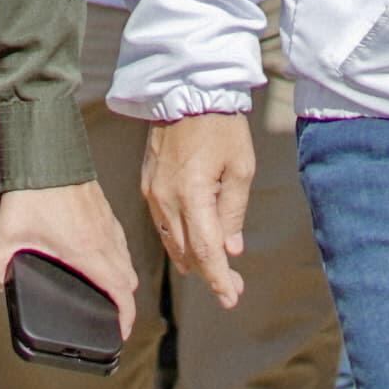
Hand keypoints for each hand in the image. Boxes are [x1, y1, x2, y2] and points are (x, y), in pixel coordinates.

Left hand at [0, 179, 138, 337]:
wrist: (48, 154)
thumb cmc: (34, 191)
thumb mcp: (6, 234)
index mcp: (87, 252)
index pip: (120, 291)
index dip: (126, 317)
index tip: (122, 331)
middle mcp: (105, 240)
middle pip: (129, 279)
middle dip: (125, 301)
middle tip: (113, 314)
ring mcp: (108, 224)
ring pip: (127, 259)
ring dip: (122, 277)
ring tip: (108, 289)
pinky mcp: (106, 210)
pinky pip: (120, 241)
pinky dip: (117, 255)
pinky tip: (99, 255)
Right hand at [139, 112, 255, 309]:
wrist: (187, 90)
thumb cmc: (221, 125)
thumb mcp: (241, 168)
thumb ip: (233, 212)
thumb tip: (230, 249)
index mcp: (192, 195)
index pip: (205, 251)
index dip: (218, 279)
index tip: (231, 298)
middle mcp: (166, 199)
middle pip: (187, 252)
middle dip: (210, 274)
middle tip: (233, 289)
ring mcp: (153, 193)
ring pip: (172, 241)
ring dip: (193, 260)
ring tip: (216, 273)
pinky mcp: (148, 185)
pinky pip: (163, 224)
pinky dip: (179, 240)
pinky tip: (192, 248)